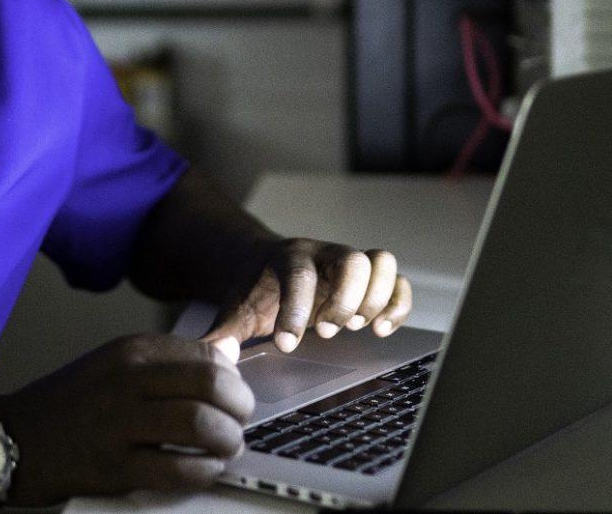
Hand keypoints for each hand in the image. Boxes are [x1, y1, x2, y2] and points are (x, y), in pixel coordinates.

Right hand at [0, 334, 254, 504]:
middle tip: (240, 420)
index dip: (233, 377)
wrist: (12, 439)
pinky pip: (178, 469)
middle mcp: (127, 380)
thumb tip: (229, 358)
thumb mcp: (115, 365)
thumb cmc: (70, 404)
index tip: (235, 394)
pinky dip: (205, 471)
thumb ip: (169, 362)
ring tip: (228, 447)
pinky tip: (207, 469)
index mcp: (131, 351)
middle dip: (239, 406)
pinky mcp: (114, 468)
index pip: (205, 354)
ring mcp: (119, 424)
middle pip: (209, 384)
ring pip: (199, 425)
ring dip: (228, 440)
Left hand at [204, 238, 413, 352]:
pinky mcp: (368, 278)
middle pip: (352, 260)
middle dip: (345, 302)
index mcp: (288, 256)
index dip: (296, 310)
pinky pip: (397, 280)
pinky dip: (398, 304)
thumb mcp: (235, 310)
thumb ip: (223, 335)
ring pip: (381, 262)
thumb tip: (213, 357)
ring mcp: (349, 263)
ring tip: (360, 328)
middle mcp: (324, 253)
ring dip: (376, 298)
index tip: (286, 345)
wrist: (266, 265)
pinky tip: (381, 329)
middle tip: (326, 333)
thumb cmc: (254, 292)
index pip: (299, 274)